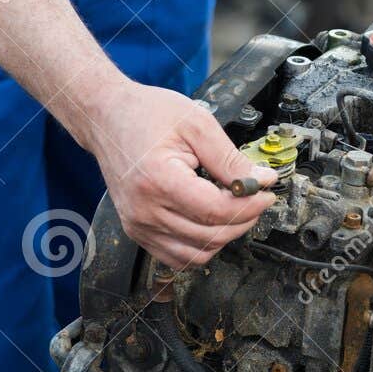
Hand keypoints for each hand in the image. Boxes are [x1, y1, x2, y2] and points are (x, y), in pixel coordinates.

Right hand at [87, 83, 279, 268]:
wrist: (106, 118)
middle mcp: (144, 211)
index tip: (267, 192)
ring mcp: (138, 225)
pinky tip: (212, 221)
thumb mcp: (197, 124)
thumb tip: (262, 179)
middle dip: (243, 219)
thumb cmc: (146, 114)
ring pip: (196, 253)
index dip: (249, 205)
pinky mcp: (137, 231)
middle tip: (257, 197)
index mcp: (158, 181)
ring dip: (224, 235)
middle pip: (209, 236)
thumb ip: (229, 157)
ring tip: (236, 208)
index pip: (215, 211)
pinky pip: (177, 257)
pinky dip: (201, 246)